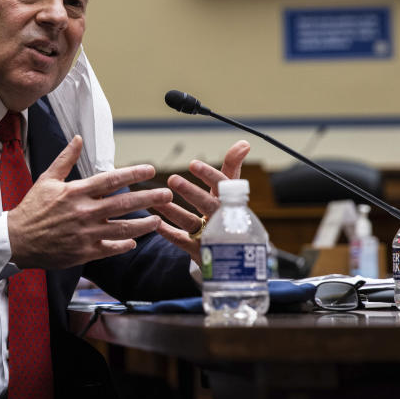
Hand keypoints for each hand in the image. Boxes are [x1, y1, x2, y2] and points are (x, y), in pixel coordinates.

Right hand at [7, 136, 173, 268]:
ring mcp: (86, 234)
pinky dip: (124, 244)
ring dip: (144, 225)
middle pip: (124, 203)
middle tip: (167, 194)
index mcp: (77, 192)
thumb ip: (65, 159)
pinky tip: (134, 240)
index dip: (134, 173)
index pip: (112, 179)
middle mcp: (85, 212)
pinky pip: (111, 248)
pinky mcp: (84, 252)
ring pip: (123, 228)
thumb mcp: (47, 180)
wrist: (17, 240)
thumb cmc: (32, 209)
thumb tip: (78, 138)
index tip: (151, 170)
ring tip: (158, 220)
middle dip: (149, 198)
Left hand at [154, 140, 250, 262]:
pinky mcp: (200, 252)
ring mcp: (211, 237)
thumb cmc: (232, 215)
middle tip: (172, 179)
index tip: (193, 164)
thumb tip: (244, 143)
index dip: (209, 175)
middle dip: (191, 192)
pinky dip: (169, 233)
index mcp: (231, 201)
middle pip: (208, 205)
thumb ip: (233, 167)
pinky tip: (156, 224)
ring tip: (156, 202)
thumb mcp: (233, 192)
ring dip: (173, 211)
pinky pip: (182, 242)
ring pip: (191, 223)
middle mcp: (222, 218)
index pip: (224, 185)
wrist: (240, 256)